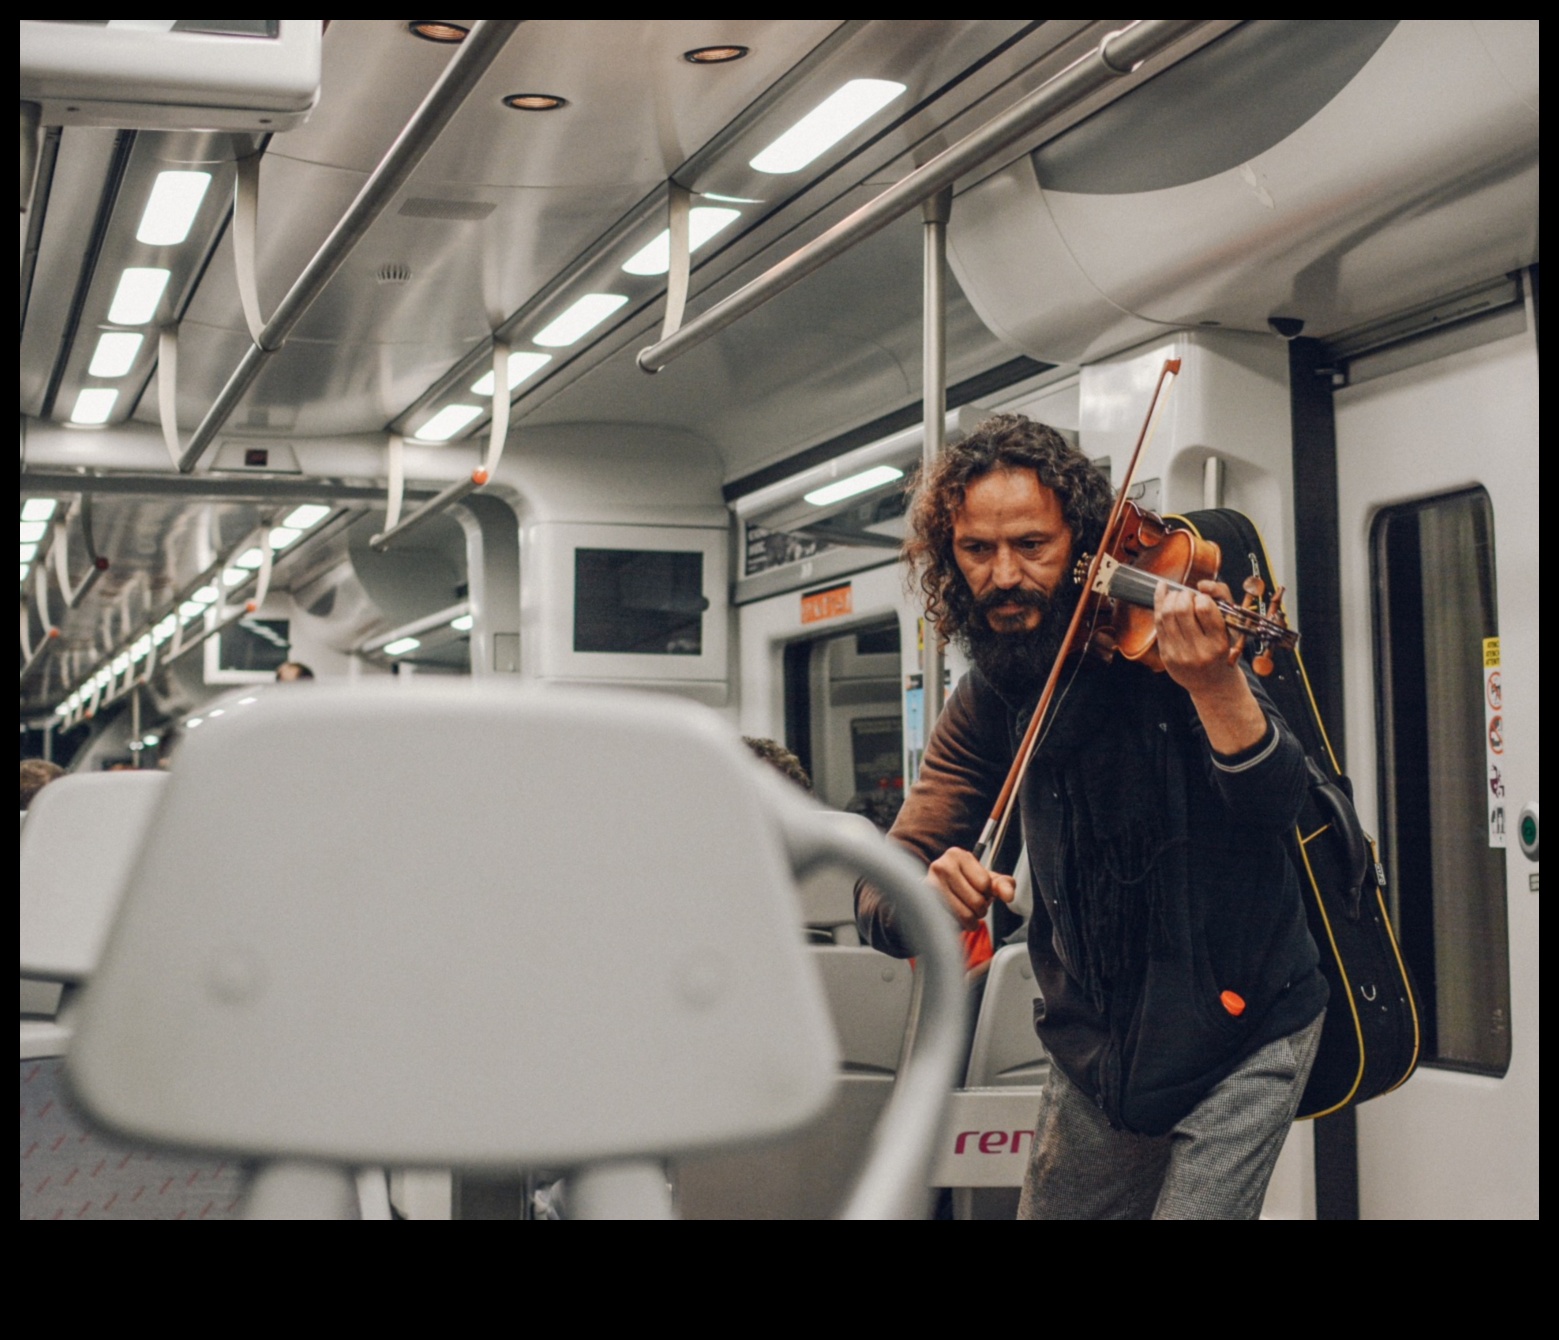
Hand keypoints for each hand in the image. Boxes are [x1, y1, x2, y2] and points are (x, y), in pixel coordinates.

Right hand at [926, 846, 1014, 930]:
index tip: (979, 890)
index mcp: (957, 855)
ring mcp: (930, 885)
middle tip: (973, 903)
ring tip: (965, 910)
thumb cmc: (964, 882)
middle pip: (976, 901)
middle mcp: (941, 866)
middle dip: (980, 908)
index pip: (985, 883)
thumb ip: (1003, 884)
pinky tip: (955, 915)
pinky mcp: (926, 904)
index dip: (988, 892)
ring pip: (965, 914)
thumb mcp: (987, 878)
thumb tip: (1008, 896)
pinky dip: (959, 924)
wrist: (939, 889)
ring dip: (971, 919)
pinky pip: (953, 922)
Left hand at [1154, 578, 1266, 753]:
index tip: (1203, 599)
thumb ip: (1222, 598)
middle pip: (1181, 609)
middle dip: (1183, 595)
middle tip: (1188, 596)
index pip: (1205, 608)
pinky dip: (1159, 604)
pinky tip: (1163, 592)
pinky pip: (1158, 624)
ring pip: (1166, 615)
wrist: (1212, 683)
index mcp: (1219, 642)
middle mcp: (1199, 650)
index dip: (1201, 597)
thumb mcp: (1231, 625)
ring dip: (1170, 598)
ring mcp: (1180, 654)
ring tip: (1177, 596)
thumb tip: (1202, 585)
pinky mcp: (1166, 656)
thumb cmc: (1222, 648)